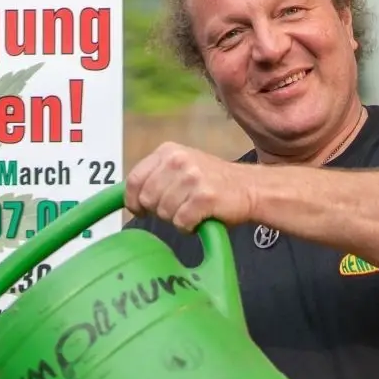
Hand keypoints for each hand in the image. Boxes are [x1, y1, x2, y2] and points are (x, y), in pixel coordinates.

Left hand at [125, 141, 253, 231]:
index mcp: (168, 151)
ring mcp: (192, 177)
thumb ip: (154, 177)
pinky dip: (188, 227)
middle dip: (158, 211)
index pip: (134, 179)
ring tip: (191, 210)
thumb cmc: (212, 183)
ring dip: (175, 219)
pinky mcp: (205, 197)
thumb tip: (128, 198)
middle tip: (177, 208)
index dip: (133, 200)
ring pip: (163, 212)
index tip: (139, 210)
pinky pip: (181, 222)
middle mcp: (179, 160)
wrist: (250, 188)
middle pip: (148, 198)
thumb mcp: (180, 168)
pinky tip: (199, 218)